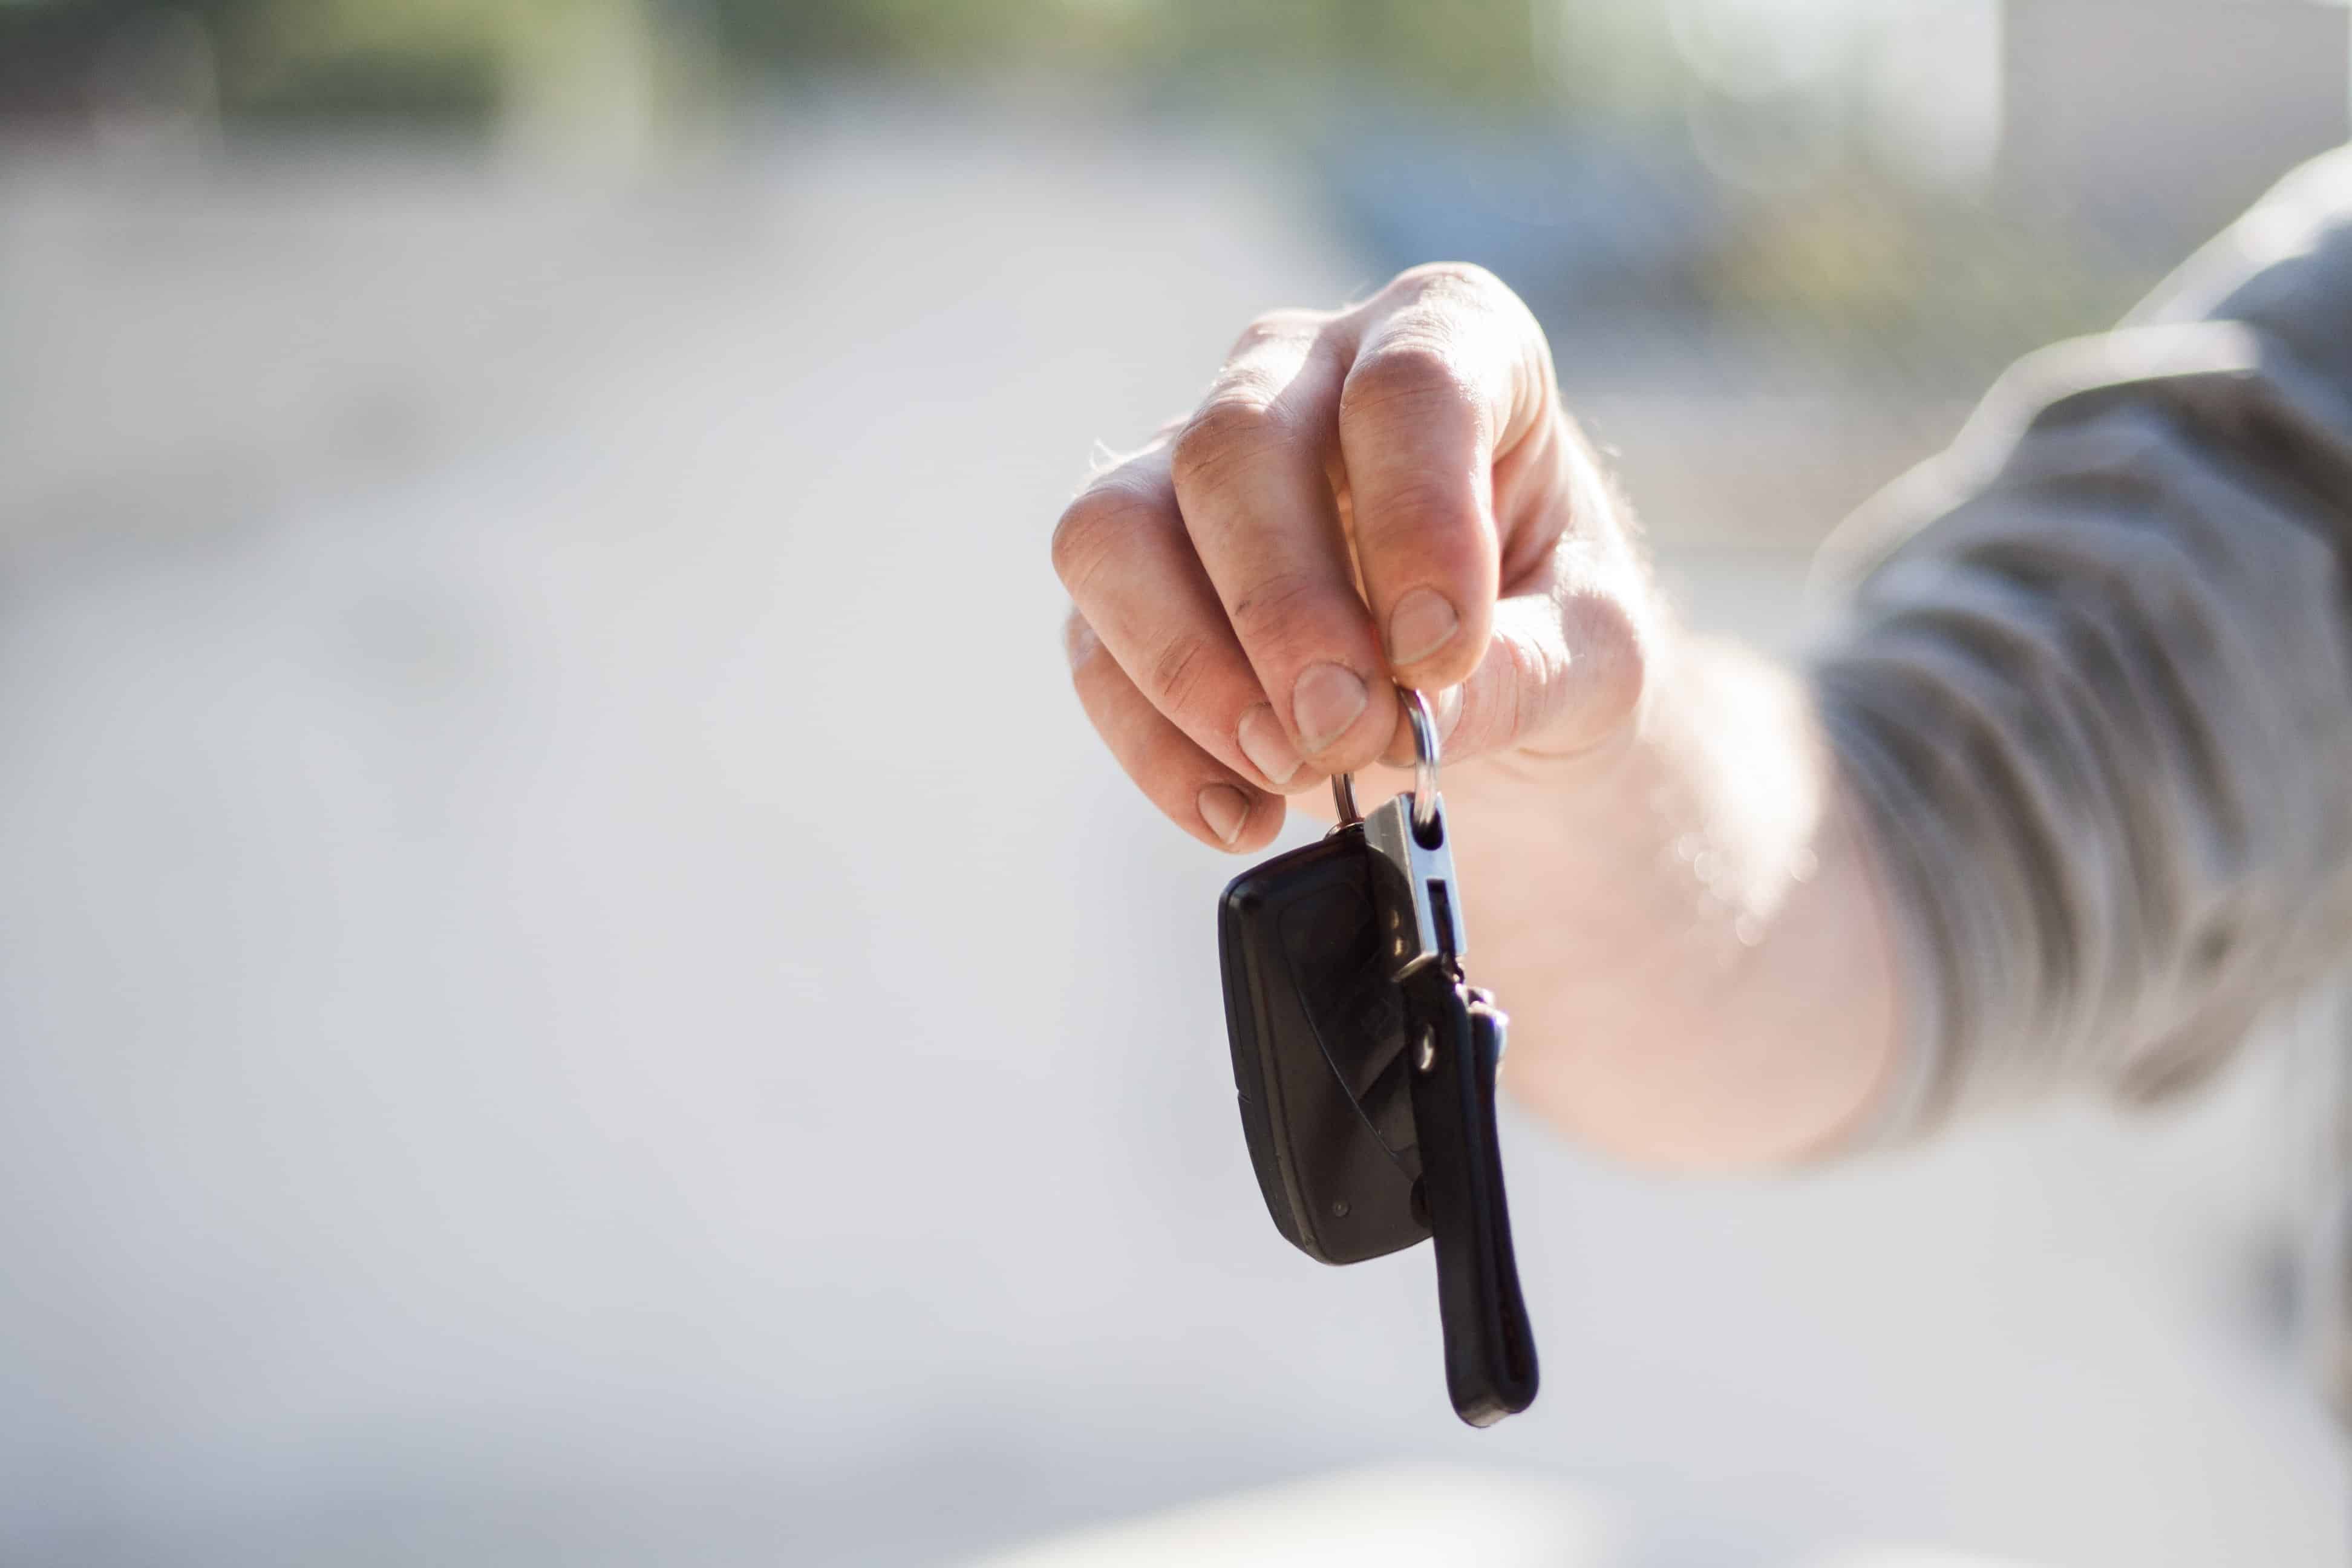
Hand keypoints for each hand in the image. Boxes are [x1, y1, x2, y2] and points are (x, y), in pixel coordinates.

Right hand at [1052, 263, 1898, 1167]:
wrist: (1486, 681)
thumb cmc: (1551, 623)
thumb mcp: (1594, 654)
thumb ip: (1525, 674)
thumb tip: (1411, 721)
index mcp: (1448, 337)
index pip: (1409, 384)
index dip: (1420, 518)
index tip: (1443, 651)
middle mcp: (1299, 373)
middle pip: (1232, 450)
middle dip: (1285, 612)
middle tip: (1351, 731)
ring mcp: (1189, 465)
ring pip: (1115, 530)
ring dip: (1191, 670)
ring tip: (1288, 770)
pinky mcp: (1130, 574)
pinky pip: (1092, 647)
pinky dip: (1158, 748)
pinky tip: (1243, 812)